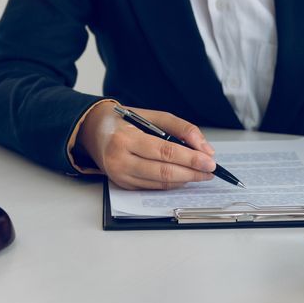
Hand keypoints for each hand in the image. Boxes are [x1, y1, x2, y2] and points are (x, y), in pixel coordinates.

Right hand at [77, 102, 216, 189]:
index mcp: (125, 138)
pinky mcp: (123, 185)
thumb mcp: (152, 115)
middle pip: (164, 172)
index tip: (210, 161)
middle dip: (192, 173)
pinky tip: (184, 176)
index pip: (165, 152)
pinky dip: (171, 183)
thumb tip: (204, 147)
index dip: (191, 159)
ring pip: (160, 183)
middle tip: (210, 171)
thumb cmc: (124, 121)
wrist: (93, 131)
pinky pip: (153, 187)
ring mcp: (120, 175)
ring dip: (184, 180)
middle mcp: (120, 159)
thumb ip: (181, 128)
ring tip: (201, 174)